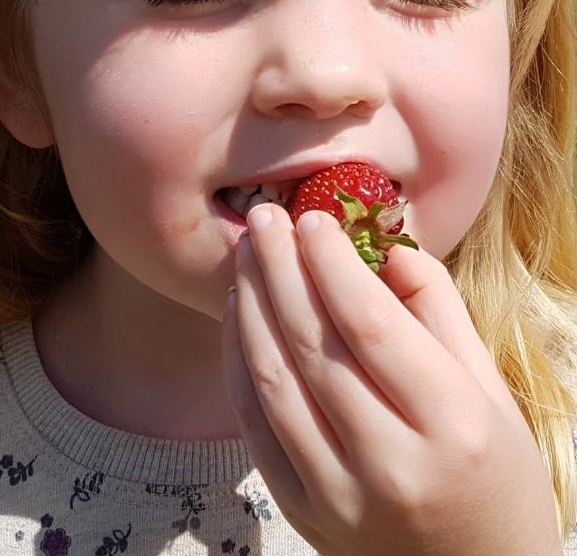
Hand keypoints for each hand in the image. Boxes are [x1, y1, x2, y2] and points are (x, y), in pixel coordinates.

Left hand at [222, 204, 562, 555]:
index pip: (372, 324)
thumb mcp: (488, 384)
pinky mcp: (303, 512)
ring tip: (245, 256)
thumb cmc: (492, 470)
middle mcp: (390, 463)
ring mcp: (338, 495)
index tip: (312, 218)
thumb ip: (439, 308)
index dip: (333, 263)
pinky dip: (239, 362)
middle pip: (314, 345)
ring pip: (274, 381)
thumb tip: (384, 244)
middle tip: (264, 218)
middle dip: (281, 269)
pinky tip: (238, 316)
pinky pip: (256, 425)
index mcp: (451, 423)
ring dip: (251, 308)